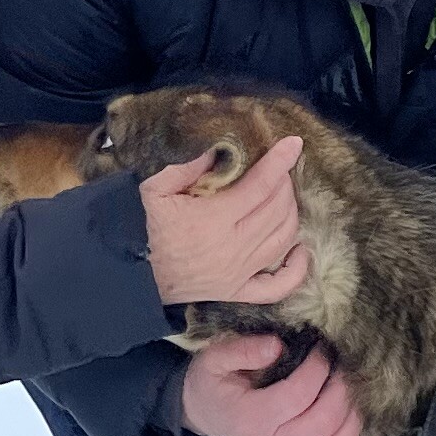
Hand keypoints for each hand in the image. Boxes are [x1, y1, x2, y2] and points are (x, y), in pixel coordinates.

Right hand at [140, 135, 309, 306]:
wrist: (134, 276)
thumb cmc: (145, 229)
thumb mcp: (155, 190)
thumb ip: (186, 168)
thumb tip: (217, 152)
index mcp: (214, 219)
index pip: (260, 186)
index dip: (280, 163)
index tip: (294, 144)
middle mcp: (233, 247)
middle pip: (277, 210)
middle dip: (284, 184)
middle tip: (278, 171)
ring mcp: (239, 272)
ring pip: (283, 238)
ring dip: (291, 213)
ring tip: (284, 197)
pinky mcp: (238, 291)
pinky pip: (277, 286)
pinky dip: (296, 270)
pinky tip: (300, 249)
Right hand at [181, 331, 377, 435]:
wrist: (206, 413)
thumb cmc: (213, 383)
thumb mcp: (214, 359)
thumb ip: (243, 350)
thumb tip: (278, 346)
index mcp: (253, 417)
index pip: (299, 394)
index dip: (318, 368)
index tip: (321, 348)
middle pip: (324, 422)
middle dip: (341, 388)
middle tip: (341, 365)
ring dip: (352, 419)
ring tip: (351, 391)